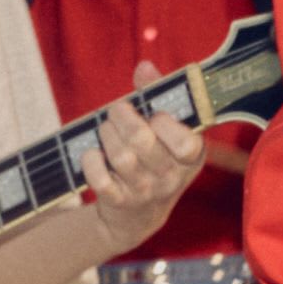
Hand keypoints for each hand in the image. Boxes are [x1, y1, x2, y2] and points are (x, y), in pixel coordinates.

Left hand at [83, 99, 211, 249]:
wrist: (138, 215)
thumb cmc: (154, 158)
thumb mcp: (166, 130)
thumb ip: (157, 94)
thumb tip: (144, 67)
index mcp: (191, 157)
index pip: (186, 144)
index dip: (165, 124)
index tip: (154, 114)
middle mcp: (171, 178)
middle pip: (142, 141)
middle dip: (123, 117)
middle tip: (116, 110)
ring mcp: (145, 192)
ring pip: (120, 156)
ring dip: (106, 134)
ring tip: (105, 129)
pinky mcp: (119, 203)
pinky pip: (99, 179)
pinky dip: (91, 160)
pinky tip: (93, 153)